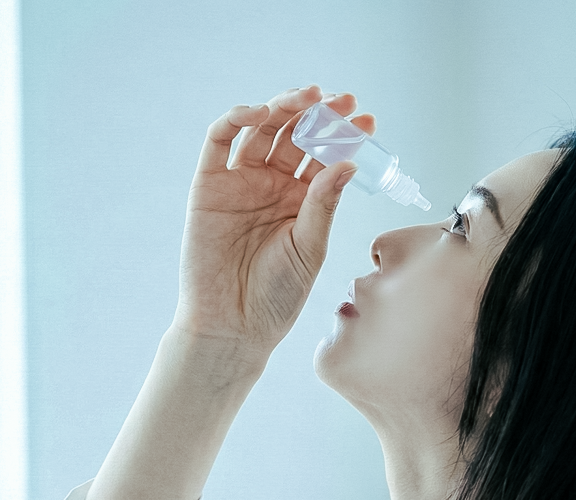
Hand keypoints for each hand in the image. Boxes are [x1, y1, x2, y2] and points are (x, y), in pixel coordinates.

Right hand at [171, 85, 375, 354]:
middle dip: (318, 114)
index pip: (325, 156)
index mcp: (302, 200)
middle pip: (294, 135)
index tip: (367, 119)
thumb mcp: (310, 248)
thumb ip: (324, 204)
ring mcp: (240, 181)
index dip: (345, 134)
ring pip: (261, 130)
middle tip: (340, 101)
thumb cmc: (275, 296)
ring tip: (308, 98)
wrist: (231, 325)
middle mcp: (272, 185)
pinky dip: (236, 119)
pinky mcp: (208, 184)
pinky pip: (218, 141)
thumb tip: (348, 162)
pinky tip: (259, 113)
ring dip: (284, 107)